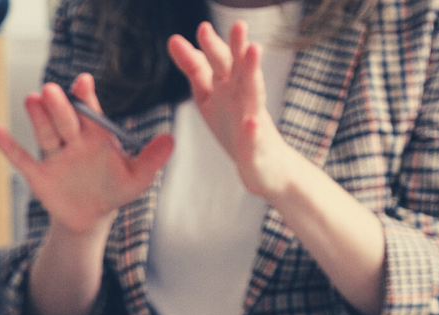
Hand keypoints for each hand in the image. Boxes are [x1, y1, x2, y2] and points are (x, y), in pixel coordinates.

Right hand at [0, 73, 174, 237]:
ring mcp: (54, 155)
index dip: (86, 97)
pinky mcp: (38, 174)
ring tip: (32, 99)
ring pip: (45, 133)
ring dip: (38, 117)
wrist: (91, 218)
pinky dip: (6, 145)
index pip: (90, 112)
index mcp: (96, 135)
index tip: (83, 82)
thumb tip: (171, 140)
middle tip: (53, 90)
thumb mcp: (137, 177)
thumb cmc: (115, 191)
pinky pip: (20, 158)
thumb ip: (152, 158)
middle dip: (59, 106)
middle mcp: (72, 140)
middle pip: (65, 120)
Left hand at [168, 21, 295, 197]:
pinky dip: (253, 131)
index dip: (207, 48)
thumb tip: (174, 39)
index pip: (216, 63)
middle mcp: (242, 96)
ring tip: (254, 51)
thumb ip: (195, 69)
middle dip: (237, 47)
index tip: (197, 31)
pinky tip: (251, 124)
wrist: (265, 165)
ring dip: (254, 72)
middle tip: (238, 25)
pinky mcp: (257, 147)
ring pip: (254, 93)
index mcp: (228, 86)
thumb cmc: (235, 126)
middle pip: (238, 69)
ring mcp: (252, 119)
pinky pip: (254, 139)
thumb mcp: (209, 95)